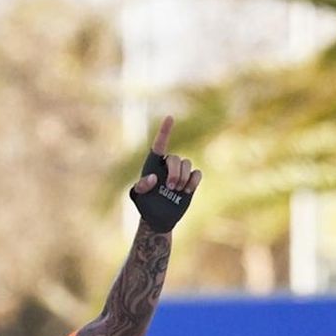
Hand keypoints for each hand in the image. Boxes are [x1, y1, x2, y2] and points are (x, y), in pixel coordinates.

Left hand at [128, 116, 200, 232]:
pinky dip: (193, 180)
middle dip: (174, 172)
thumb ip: (142, 186)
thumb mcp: (138, 196)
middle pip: (176, 159)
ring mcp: (180, 172)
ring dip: (183, 177)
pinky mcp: (190, 180)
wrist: (158, 217)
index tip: (170, 117)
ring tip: (177, 190)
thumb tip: (155, 177)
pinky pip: (197, 173)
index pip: (160, 144)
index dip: (165, 130)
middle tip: (171, 187)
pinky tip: (187, 190)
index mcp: (153, 163)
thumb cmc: (145, 204)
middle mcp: (168, 165)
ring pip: (187, 163)